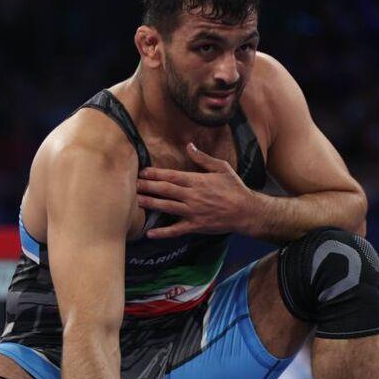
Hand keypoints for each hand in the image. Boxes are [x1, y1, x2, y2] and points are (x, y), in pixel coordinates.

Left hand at [137, 142, 257, 238]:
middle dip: (147, 187)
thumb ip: (203, 158)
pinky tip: (149, 233)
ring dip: (150, 204)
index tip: (142, 171)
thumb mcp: (222, 168)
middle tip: (133, 185)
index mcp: (197, 181)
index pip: (171, 176)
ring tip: (136, 201)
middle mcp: (192, 196)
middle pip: (165, 190)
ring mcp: (193, 212)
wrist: (246, 211)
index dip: (155, 173)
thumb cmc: (235, 188)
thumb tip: (189, 146)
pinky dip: (163, 232)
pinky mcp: (195, 226)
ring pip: (167, 207)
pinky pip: (176, 230)